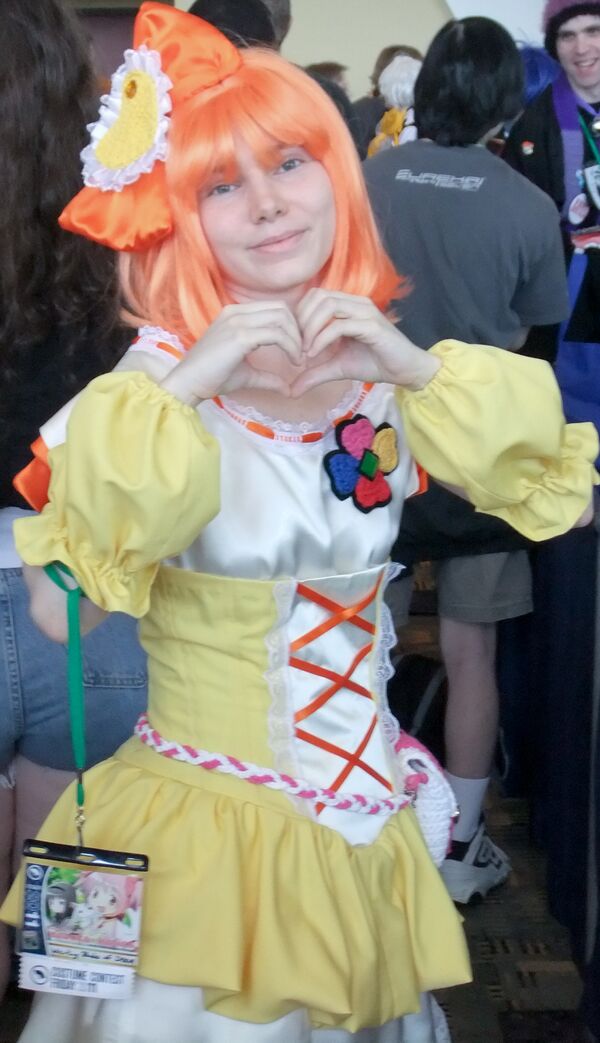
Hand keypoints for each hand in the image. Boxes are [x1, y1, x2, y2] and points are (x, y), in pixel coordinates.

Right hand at [161, 301, 301, 405]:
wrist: (188, 383)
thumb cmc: (211, 378)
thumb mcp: (245, 374)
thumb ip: (267, 377)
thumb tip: (288, 389)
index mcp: (235, 314)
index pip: (274, 308)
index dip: (292, 327)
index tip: (298, 350)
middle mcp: (236, 312)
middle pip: (282, 309)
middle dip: (298, 330)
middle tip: (303, 354)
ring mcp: (237, 321)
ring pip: (281, 318)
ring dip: (297, 339)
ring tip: (299, 360)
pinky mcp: (240, 336)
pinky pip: (276, 334)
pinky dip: (291, 346)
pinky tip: (293, 362)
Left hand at [291, 289, 439, 396]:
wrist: (405, 370)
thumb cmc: (375, 363)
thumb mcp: (337, 368)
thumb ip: (314, 373)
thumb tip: (291, 390)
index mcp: (347, 306)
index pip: (315, 296)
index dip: (299, 316)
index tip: (294, 342)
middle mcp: (356, 303)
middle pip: (318, 296)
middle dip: (302, 321)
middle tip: (297, 346)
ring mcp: (364, 312)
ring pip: (328, 306)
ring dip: (310, 328)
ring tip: (305, 351)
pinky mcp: (371, 325)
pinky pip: (340, 325)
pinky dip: (322, 339)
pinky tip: (315, 354)